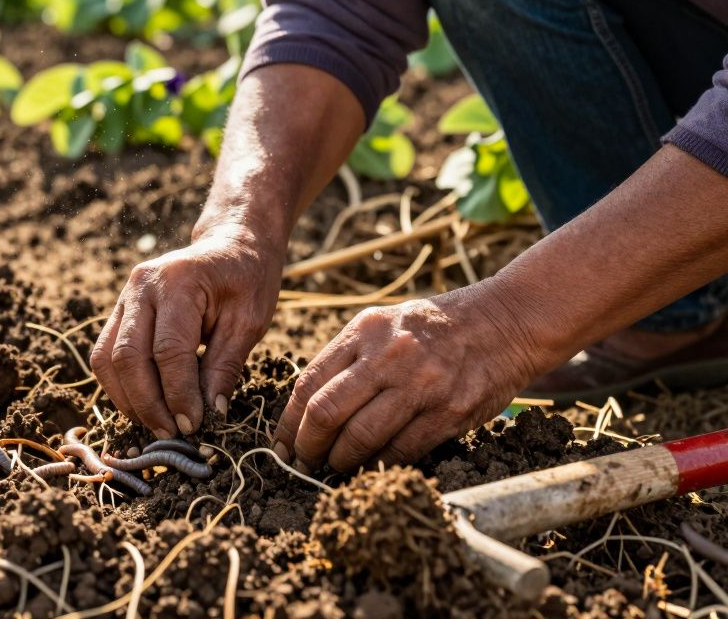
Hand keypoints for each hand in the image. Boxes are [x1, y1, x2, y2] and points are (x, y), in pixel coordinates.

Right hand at [91, 224, 283, 437]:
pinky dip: (121, 385)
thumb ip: (225, 366)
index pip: (168, 350)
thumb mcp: (249, 321)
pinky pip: (106, 354)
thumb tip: (209, 415)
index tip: (194, 426)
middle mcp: (141, 286)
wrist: (231, 243)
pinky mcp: (119, 310)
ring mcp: (124, 296)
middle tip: (171, 433)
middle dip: (147, 403)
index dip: (177, 394)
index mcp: (178, 282)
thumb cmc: (246, 279)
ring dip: (128, 399)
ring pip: (106, 359)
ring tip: (157, 425)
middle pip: (127, 356)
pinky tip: (145, 405)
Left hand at [272, 286, 538, 472]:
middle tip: (304, 462)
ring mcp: (420, 385)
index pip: (309, 383)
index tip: (283, 443)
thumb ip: (348, 358)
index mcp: (364, 332)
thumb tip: (308, 408)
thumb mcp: (384, 324)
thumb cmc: (436, 327)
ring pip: (360, 437)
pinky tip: (371, 467)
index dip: (289, 421)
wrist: (506, 321)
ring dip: (340, 461)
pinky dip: (380, 464)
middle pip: (326, 413)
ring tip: (335, 467)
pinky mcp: (449, 412)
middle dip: (308, 446)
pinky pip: (401, 450)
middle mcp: (388, 357)